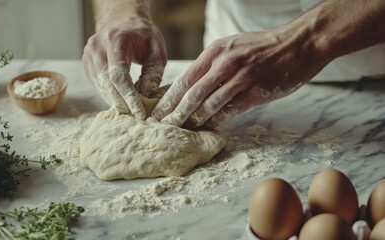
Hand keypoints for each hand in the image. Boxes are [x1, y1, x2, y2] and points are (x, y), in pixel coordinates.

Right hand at [82, 16, 166, 118]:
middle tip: (136, 117)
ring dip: (115, 101)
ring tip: (130, 111)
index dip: (129, 97)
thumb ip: (152, 74)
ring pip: (100, 86)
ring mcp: (89, 54)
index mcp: (116, 39)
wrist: (123, 21)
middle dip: (122, 103)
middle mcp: (97, 46)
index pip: (119, 75)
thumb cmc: (143, 35)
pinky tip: (121, 101)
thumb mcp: (156, 51)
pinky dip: (109, 95)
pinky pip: (97, 84)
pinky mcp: (87, 62)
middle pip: (107, 83)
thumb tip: (145, 99)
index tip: (140, 113)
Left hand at [152, 30, 329, 127]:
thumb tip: (193, 84)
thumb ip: (213, 64)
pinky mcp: (255, 93)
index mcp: (215, 52)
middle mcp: (224, 64)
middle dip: (175, 112)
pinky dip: (217, 121)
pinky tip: (209, 128)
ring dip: (194, 120)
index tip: (158, 110)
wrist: (297, 44)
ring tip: (184, 130)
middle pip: (192, 94)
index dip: (169, 97)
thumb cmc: (262, 46)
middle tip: (164, 125)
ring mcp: (240, 78)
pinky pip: (230, 111)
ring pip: (209, 105)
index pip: (185, 78)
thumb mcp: (232, 46)